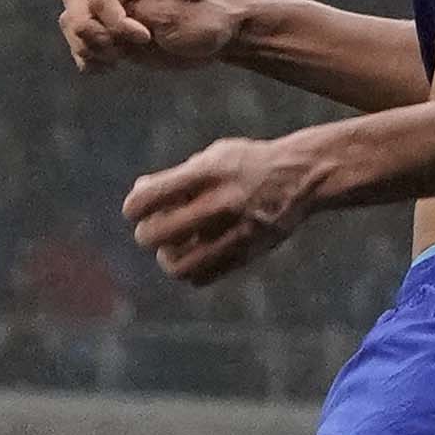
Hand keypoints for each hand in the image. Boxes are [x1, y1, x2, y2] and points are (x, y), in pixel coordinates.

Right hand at [60, 0, 241, 74]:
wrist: (218, 36)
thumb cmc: (204, 20)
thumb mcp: (173, 16)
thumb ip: (134, 16)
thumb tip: (97, 23)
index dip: (116, 23)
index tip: (146, 38)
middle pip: (73, 0)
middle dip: (89, 31)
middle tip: (118, 49)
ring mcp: (111, 8)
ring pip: (71, 22)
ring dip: (88, 47)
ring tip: (118, 58)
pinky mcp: (111, 32)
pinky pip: (80, 44)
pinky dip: (88, 59)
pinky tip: (112, 67)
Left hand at [123, 135, 315, 286]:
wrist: (301, 177)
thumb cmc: (248, 164)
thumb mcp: (213, 157)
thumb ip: (176, 177)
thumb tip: (138, 195)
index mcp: (207, 174)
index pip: (146, 199)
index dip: (133, 208)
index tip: (137, 209)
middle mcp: (220, 203)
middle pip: (156, 235)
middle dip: (146, 234)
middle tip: (152, 230)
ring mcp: (234, 232)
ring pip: (178, 266)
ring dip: (166, 259)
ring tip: (169, 250)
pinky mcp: (246, 254)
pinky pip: (203, 277)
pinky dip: (191, 271)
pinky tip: (194, 255)